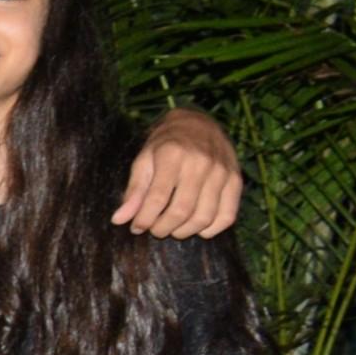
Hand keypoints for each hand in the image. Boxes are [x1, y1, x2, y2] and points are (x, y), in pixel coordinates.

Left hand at [115, 110, 242, 239]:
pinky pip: (227, 216)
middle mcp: (201, 163)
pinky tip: (196, 228)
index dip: (145, 219)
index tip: (137, 227)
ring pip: (204, 218)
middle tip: (154, 229)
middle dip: (163, 228)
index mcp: (173, 155)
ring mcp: (222, 172)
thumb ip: (134, 191)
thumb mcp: (144, 160)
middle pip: (181, 211)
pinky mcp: (236, 180)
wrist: (199, 123)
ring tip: (172, 228)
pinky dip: (210, 230)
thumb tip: (119, 220)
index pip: (158, 198)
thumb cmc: (166, 144)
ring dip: (184, 231)